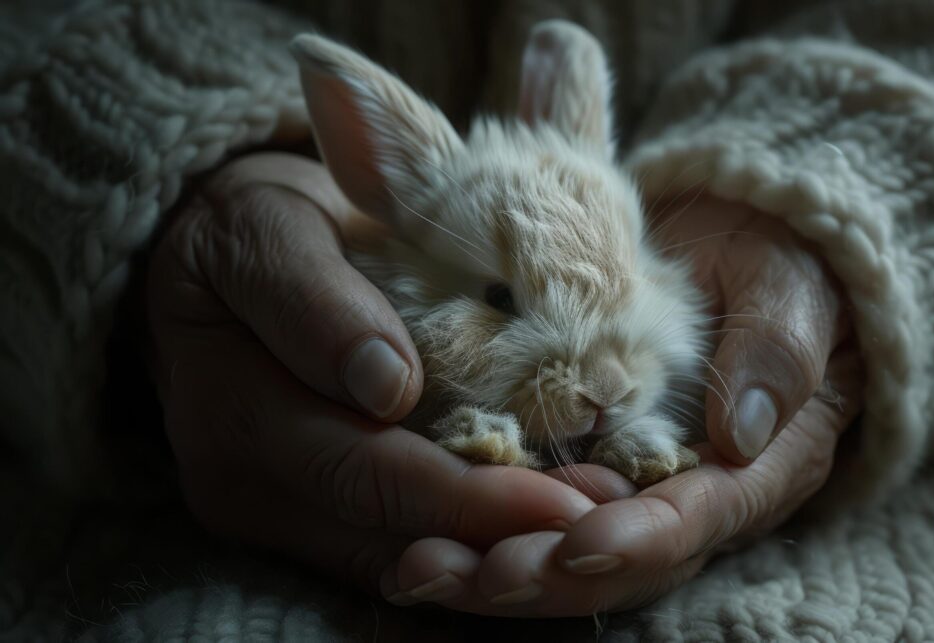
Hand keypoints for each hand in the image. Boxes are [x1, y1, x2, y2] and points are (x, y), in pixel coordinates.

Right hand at [146, 152, 595, 595]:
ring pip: (398, 556)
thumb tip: (388, 386)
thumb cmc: (249, 228)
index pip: (367, 476)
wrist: (222, 258)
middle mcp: (248, 488)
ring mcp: (279, 510)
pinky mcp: (309, 514)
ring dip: (496, 550)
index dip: (469, 498)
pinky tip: (537, 518)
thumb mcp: (265, 231)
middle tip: (609, 523)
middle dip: (503, 536)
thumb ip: (312, 300)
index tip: (567, 501)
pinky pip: (395, 542)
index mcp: (234, 417)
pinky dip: (468, 539)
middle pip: (391, 534)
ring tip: (593, 526)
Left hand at [380, 195, 863, 614]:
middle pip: (623, 561)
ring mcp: (637, 487)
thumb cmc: (772, 265)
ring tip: (425, 569)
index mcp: (760, 466)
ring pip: (571, 553)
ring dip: (498, 570)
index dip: (639, 538)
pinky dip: (482, 531)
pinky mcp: (588, 464)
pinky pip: (537, 514)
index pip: (700, 518)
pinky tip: (423, 540)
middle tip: (474, 574)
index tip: (576, 544)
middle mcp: (696, 497)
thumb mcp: (789, 287)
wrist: (732, 252)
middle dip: (549, 575)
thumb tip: (746, 430)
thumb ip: (777, 348)